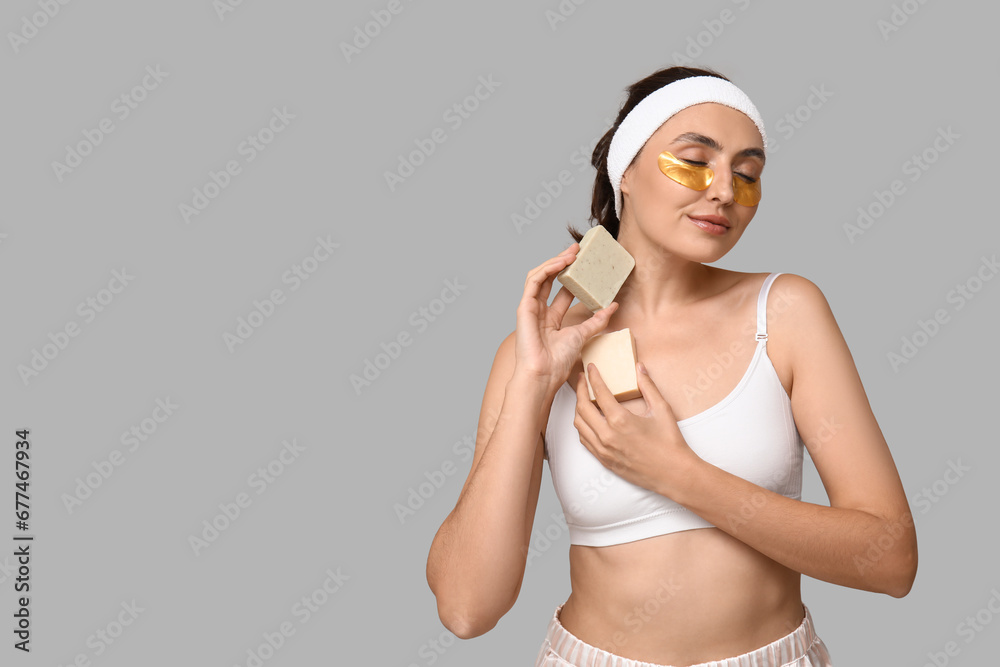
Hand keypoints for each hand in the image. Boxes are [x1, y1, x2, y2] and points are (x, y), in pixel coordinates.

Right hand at [512, 243, 618, 389]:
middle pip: (550, 278)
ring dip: (555, 261)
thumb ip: (596, 320)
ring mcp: (530, 307)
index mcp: (550, 318)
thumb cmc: (557, 361)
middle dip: (563, 262)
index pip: (561, 289)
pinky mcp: (524, 306)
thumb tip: (612, 306)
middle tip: (579, 249)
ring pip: (540, 275)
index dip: (572, 276)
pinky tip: (561, 262)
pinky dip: (547, 268)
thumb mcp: (583, 334)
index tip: (585, 263)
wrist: (544, 373)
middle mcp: (539, 310)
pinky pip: (534, 280)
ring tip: (572, 252)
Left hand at [573, 361, 699, 494]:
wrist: (674, 474)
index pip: (599, 392)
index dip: (593, 377)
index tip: (590, 368)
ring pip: (579, 425)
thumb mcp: (662, 410)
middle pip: (582, 407)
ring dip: (578, 409)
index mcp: (620, 420)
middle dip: (580, 390)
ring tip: (584, 398)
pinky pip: (584, 440)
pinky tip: (588, 420)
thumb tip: (639, 367)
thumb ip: (648, 386)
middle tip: (583, 379)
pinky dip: (582, 427)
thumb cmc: (670, 443)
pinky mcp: (604, 461)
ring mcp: (603, 450)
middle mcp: (607, 435)